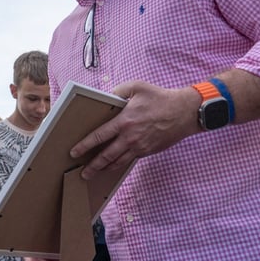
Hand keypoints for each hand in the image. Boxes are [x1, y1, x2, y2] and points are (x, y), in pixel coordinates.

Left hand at [70, 81, 199, 178]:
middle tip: (82, 173)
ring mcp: (140, 146)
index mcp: (124, 121)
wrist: (185, 112)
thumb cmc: (160, 98)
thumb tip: (105, 97)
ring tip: (94, 173)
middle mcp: (130, 137)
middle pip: (106, 156)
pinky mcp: (148, 151)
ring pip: (118, 162)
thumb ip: (117, 91)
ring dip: (105, 169)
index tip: (74, 152)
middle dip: (93, 166)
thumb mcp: (137, 87)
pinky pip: (129, 160)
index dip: (85, 145)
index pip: (99, 136)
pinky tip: (112, 166)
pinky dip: (119, 165)